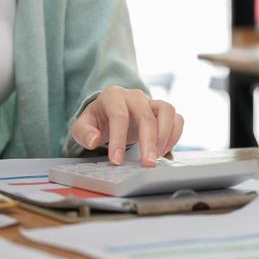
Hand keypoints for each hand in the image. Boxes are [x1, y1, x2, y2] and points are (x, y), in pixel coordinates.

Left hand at [68, 86, 183, 166]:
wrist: (109, 113)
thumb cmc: (97, 121)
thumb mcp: (82, 127)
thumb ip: (84, 132)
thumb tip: (93, 140)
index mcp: (112, 96)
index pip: (119, 115)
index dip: (118, 139)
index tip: (117, 161)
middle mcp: (134, 96)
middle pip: (146, 115)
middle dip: (148, 141)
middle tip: (147, 163)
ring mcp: (151, 101)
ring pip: (167, 110)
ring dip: (165, 135)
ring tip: (156, 156)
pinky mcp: (162, 111)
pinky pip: (177, 118)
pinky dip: (175, 134)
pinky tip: (164, 151)